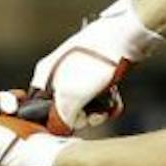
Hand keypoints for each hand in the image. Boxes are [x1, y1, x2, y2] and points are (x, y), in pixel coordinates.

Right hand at [30, 0, 163, 134]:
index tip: (70, 123)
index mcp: (45, 74)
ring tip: (106, 110)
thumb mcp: (71, 96)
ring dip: (96, 112)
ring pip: (83, 103)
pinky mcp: (97, 72)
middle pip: (64, 107)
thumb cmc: (94, 63)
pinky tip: (114, 102)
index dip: (55, 120)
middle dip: (80, 117)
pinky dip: (106, 102)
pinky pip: (97, 95)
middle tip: (93, 116)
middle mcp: (59, 73)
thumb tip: (60, 128)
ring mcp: (79, 71)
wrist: (125, 37)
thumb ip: (61, 117)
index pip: (40, 106)